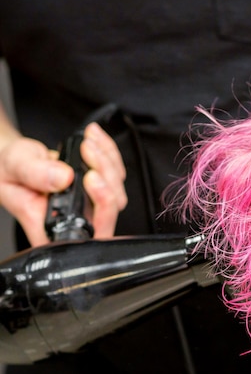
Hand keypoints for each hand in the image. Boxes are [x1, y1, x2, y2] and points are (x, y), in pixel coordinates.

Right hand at [0, 124, 126, 246]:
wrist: (11, 161)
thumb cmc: (8, 171)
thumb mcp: (14, 166)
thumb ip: (35, 173)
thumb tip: (63, 177)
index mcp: (51, 229)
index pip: (88, 235)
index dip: (101, 210)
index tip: (90, 179)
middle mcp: (74, 221)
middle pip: (110, 209)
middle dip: (106, 175)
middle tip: (88, 152)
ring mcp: (88, 207)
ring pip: (116, 190)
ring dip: (107, 161)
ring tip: (87, 142)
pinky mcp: (97, 190)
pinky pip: (116, 173)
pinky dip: (108, 152)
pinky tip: (93, 138)